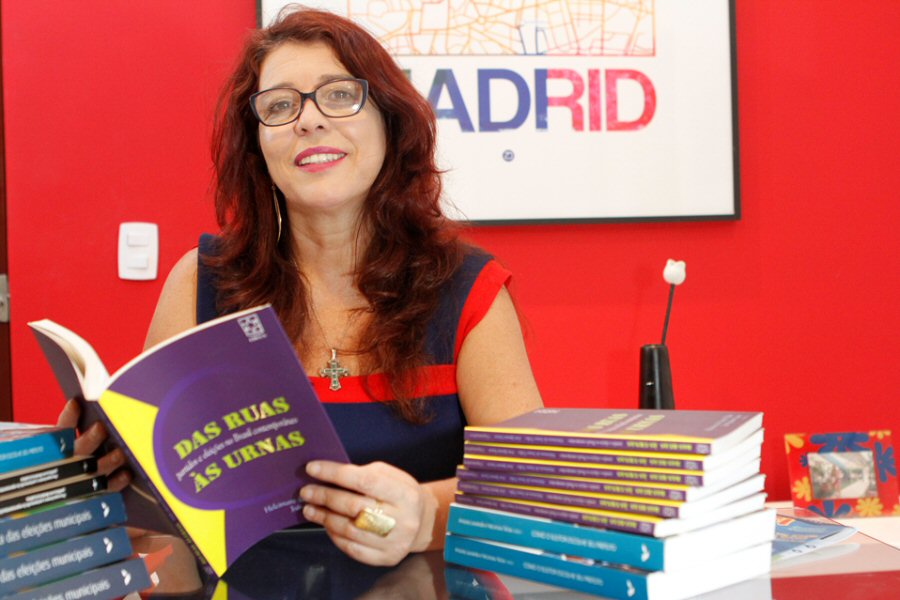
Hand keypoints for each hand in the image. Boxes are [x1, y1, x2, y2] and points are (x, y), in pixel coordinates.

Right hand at [57, 399, 132, 491]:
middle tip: (101, 427)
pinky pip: (107, 487)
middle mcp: (73, 460)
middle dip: (91, 438)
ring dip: (108, 461)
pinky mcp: (98, 490)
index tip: (75, 404)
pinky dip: (117, 481)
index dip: (69, 416)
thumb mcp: (78, 437)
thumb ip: (84, 424)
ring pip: (95, 469)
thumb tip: (100, 405)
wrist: (72, 484)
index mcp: (64, 444)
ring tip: (120, 453)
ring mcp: (85, 476)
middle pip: (80, 449)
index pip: (64, 427)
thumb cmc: (83, 451)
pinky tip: (127, 474)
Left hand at [299, 461, 436, 566]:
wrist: (423, 522)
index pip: (364, 481)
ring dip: (324, 518)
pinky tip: (326, 525)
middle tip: (306, 491)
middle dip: (325, 497)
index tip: (313, 468)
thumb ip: (364, 473)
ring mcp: (394, 541)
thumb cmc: (400, 493)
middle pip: (354, 507)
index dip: (335, 473)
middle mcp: (402, 519)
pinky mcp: (387, 557)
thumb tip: (328, 475)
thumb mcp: (391, 475)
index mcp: (404, 493)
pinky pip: (353, 548)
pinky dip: (335, 536)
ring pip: (350, 529)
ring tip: (309, 508)